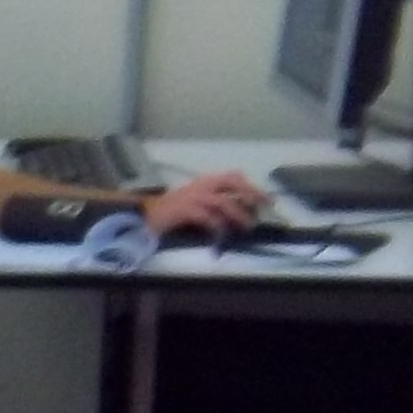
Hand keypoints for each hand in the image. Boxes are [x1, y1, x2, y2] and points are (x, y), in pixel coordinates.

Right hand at [142, 169, 261, 235]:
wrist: (146, 216)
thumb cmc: (174, 212)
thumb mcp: (199, 204)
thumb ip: (219, 206)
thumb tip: (243, 214)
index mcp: (205, 182)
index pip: (233, 177)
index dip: (251, 187)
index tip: (267, 200)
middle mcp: (201, 185)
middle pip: (231, 182)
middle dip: (249, 193)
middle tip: (262, 208)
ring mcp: (192, 196)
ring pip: (221, 201)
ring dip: (237, 214)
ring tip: (247, 227)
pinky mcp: (183, 210)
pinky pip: (206, 216)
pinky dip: (217, 226)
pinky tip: (222, 235)